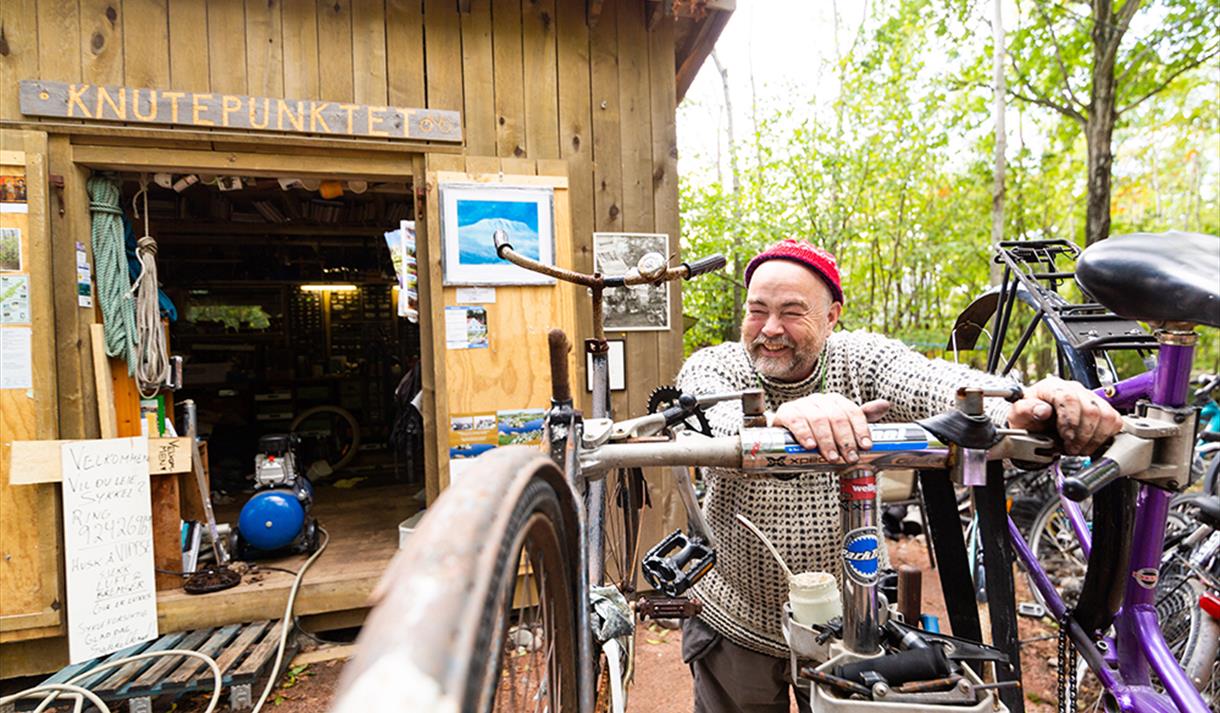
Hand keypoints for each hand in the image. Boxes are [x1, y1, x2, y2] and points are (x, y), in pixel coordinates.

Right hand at [772, 395, 890, 463]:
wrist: (788, 435)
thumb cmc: (818, 431)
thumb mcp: (841, 426)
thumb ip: (862, 418)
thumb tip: (885, 405)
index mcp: (836, 401)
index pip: (852, 411)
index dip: (861, 429)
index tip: (865, 446)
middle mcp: (819, 400)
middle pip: (836, 417)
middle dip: (845, 440)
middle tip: (850, 457)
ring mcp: (802, 404)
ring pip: (818, 420)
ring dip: (827, 441)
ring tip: (832, 457)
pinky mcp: (786, 412)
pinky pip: (796, 421)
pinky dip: (804, 434)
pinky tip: (810, 446)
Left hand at [1008, 376, 1123, 454]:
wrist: (1034, 423)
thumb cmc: (1027, 417)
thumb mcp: (1018, 414)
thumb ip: (1025, 409)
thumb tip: (1042, 410)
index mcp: (1053, 387)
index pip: (1069, 398)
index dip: (1070, 421)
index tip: (1065, 437)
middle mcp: (1074, 389)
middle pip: (1091, 410)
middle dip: (1082, 435)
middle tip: (1071, 448)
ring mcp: (1090, 398)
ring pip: (1107, 416)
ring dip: (1094, 438)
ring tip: (1079, 447)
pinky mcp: (1103, 409)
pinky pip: (1114, 422)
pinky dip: (1104, 437)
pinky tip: (1089, 443)